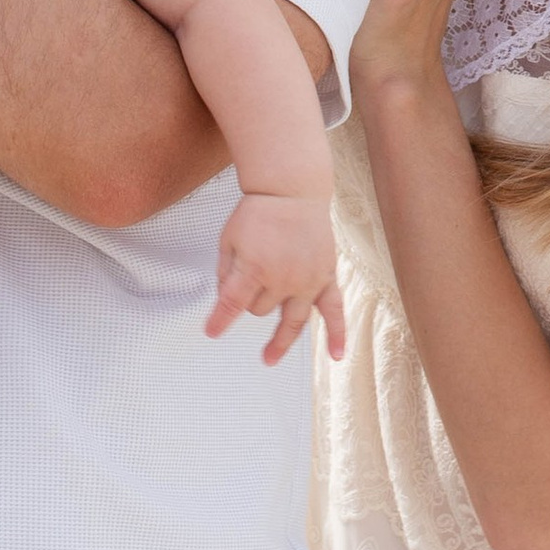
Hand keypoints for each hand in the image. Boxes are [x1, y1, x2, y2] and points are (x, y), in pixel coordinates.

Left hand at [206, 192, 346, 365]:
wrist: (292, 191)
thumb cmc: (258, 212)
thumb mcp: (228, 239)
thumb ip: (225, 273)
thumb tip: (226, 300)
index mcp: (254, 267)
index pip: (233, 304)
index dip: (220, 320)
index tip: (212, 332)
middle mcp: (282, 279)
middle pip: (259, 310)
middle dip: (251, 301)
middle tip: (250, 280)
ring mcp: (307, 281)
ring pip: (290, 320)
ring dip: (278, 340)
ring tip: (268, 358)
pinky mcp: (326, 277)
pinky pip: (335, 311)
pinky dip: (337, 334)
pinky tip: (336, 354)